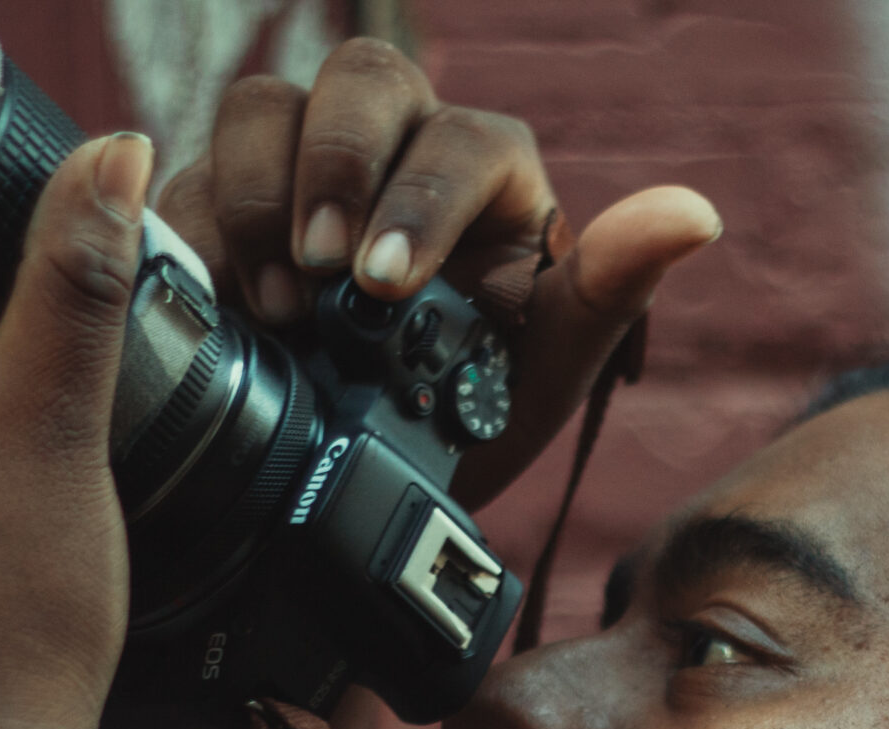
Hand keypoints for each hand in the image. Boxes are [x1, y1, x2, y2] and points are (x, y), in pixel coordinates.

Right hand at [162, 36, 720, 506]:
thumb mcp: (548, 369)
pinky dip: (197, 236)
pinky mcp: (227, 203)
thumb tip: (695, 214)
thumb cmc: (476, 415)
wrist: (377, 487)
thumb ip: (614, 287)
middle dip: (336, 168)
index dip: (421, 197)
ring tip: (278, 305)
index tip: (385, 283)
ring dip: (259, 196)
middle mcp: (397, 149)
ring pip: (265, 106)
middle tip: (321, 272)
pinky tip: (222, 308)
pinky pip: (193, 180)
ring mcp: (303, 169)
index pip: (464, 139)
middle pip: (362, 80)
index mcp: (488, 174)